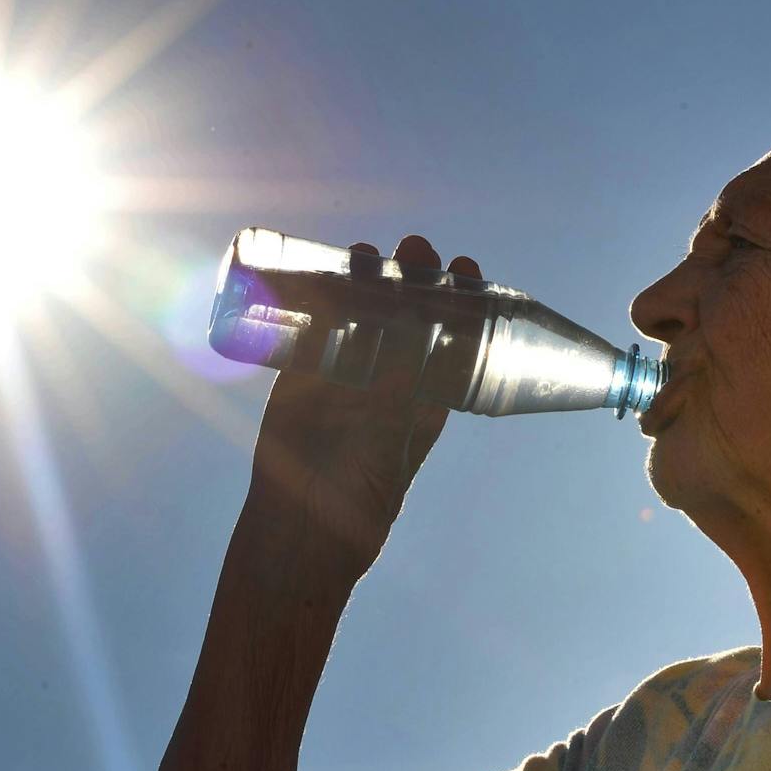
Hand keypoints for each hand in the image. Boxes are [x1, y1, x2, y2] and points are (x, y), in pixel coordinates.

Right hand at [241, 235, 481, 585]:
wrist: (304, 522)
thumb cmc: (364, 493)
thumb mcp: (395, 441)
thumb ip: (404, 399)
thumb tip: (419, 352)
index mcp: (427, 392)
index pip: (453, 331)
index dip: (462, 297)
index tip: (467, 266)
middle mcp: (390, 374)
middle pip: (407, 310)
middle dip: (413, 275)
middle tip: (416, 248)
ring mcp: (346, 369)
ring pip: (360, 310)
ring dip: (366, 276)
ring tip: (366, 252)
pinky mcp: (303, 371)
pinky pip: (313, 324)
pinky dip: (316, 294)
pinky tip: (317, 267)